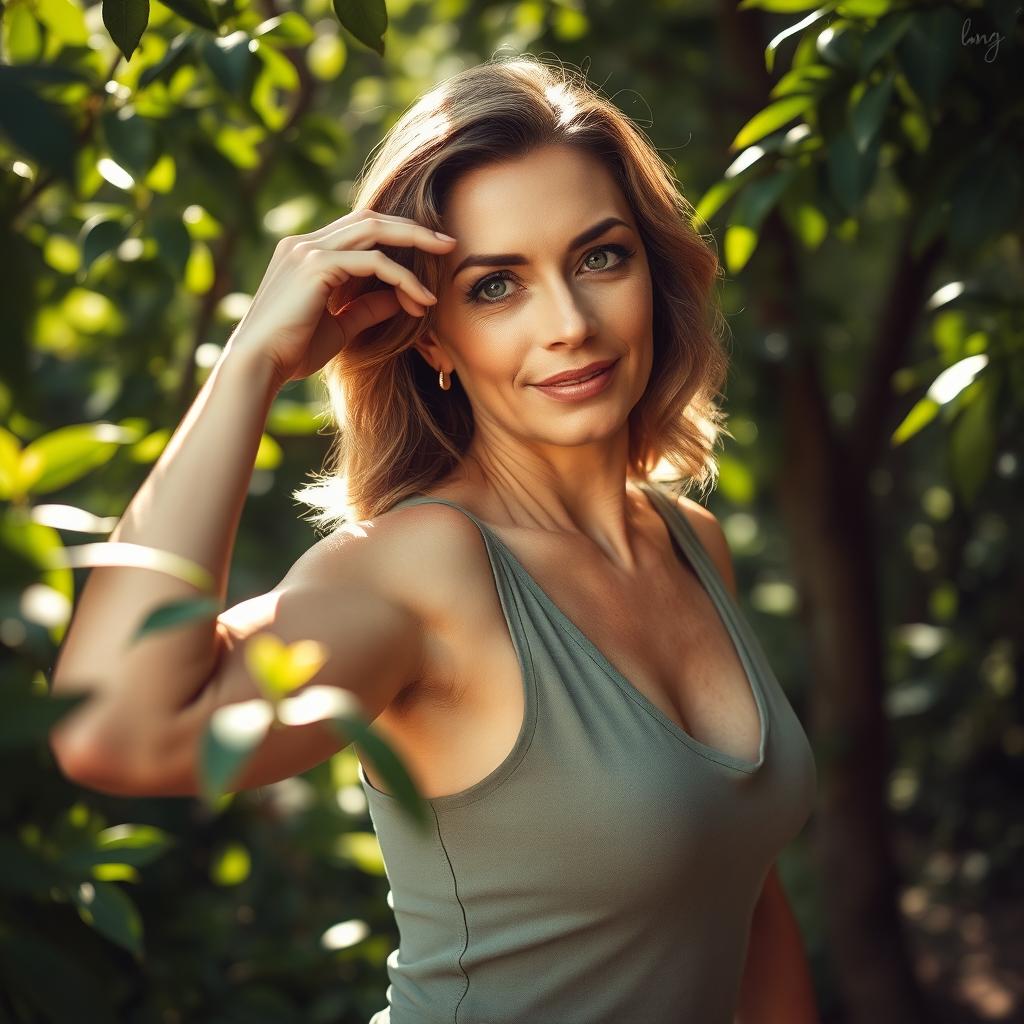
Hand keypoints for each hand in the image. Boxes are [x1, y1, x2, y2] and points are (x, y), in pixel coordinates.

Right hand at [224, 209, 455, 388]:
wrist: (258, 365)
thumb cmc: (293, 352)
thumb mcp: (339, 327)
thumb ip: (367, 308)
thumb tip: (401, 298)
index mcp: (305, 252)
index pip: (358, 229)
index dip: (395, 237)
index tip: (429, 254)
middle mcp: (304, 243)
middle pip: (369, 217)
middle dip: (412, 226)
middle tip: (448, 242)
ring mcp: (307, 250)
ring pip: (374, 229)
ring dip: (415, 240)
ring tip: (447, 254)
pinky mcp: (316, 267)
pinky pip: (374, 262)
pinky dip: (404, 278)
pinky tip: (422, 300)